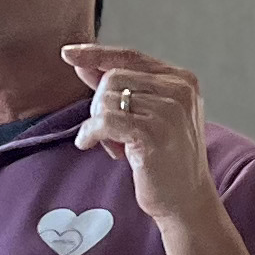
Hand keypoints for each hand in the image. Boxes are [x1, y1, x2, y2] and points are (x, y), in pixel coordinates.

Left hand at [63, 44, 216, 221]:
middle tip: (110, 133)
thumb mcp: (146, 116)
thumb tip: (82, 63)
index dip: (97, 53)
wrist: (185, 200)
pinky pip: (104, 121)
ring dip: (99, 124)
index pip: (131, 56)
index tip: (69, 53)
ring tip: (116, 145)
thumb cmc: (165, 159)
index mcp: (182, 80)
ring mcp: (169, 111)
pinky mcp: (153, 134)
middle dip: (100, 104)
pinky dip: (90, 133)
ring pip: (107, 99)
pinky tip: (89, 145)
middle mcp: (180, 90)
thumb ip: (118, 88)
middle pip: (114, 76)